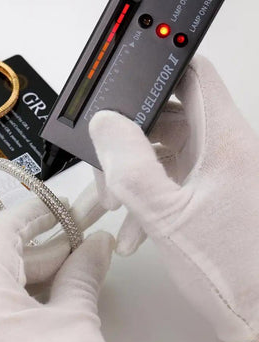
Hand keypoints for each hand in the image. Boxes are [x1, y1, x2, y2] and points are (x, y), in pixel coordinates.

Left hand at [0, 197, 113, 341]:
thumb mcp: (75, 329)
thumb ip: (84, 276)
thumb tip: (98, 243)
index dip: (34, 212)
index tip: (61, 205)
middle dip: (43, 245)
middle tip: (79, 236)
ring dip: (37, 271)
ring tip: (75, 262)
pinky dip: (25, 297)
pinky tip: (56, 292)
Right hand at [89, 56, 258, 341]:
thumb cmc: (234, 272)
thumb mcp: (166, 216)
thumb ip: (131, 167)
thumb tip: (106, 125)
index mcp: (222, 139)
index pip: (192, 75)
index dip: (158, 69)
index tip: (125, 79)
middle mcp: (222, 148)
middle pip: (166, 115)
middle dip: (129, 137)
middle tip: (107, 163)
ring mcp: (215, 170)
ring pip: (162, 148)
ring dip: (132, 170)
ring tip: (115, 202)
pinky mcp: (208, 190)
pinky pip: (169, 177)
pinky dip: (146, 193)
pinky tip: (133, 227)